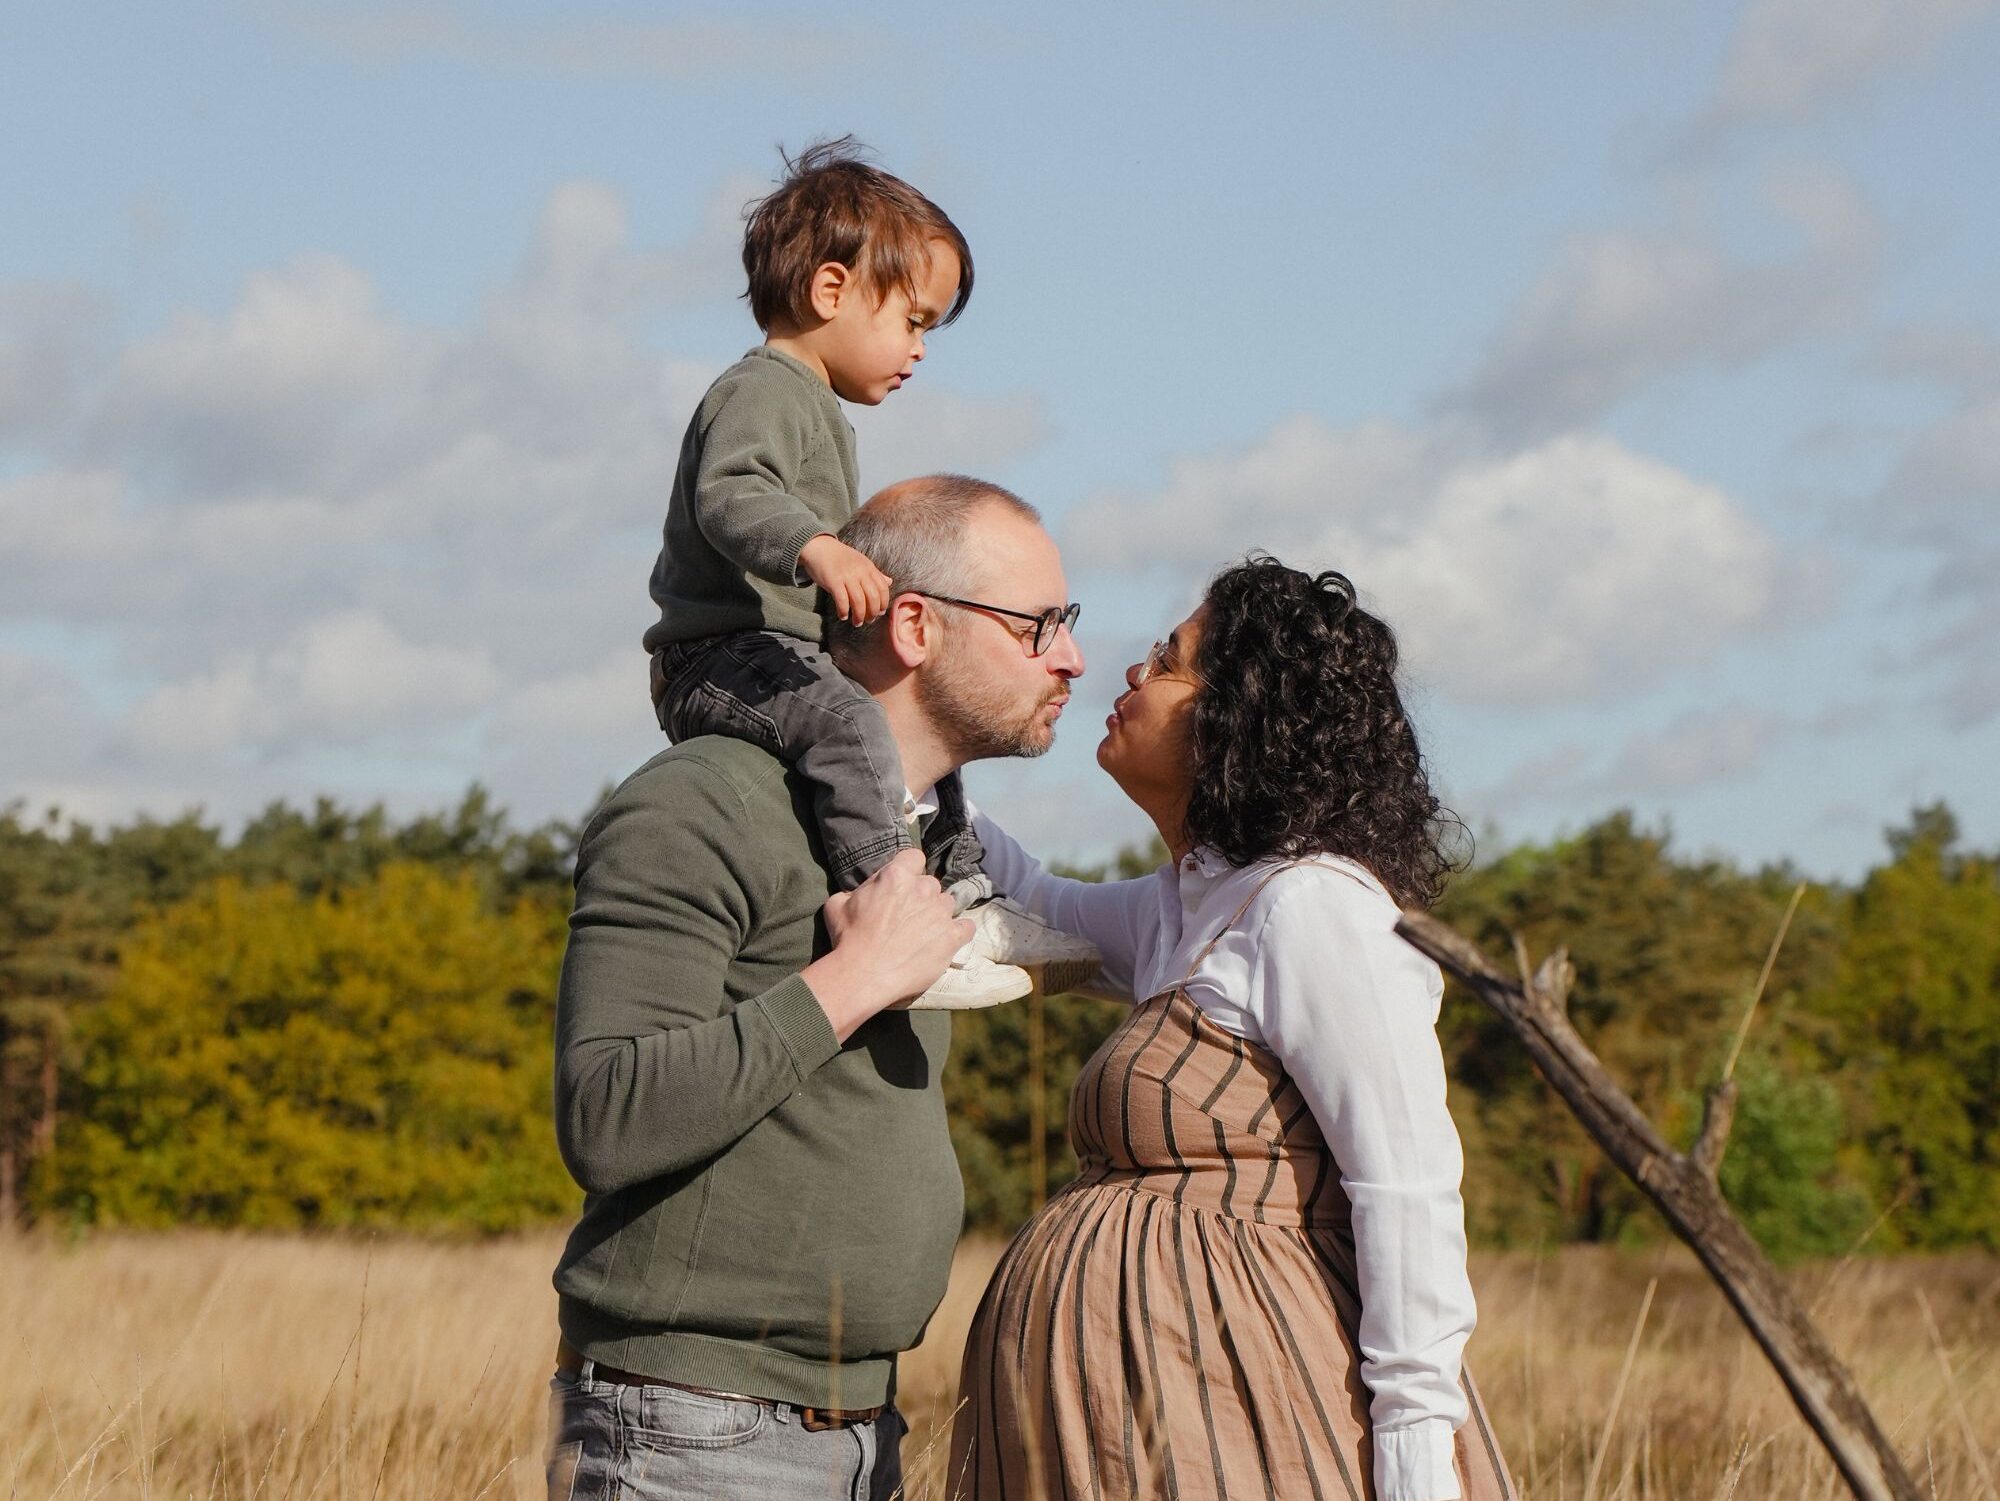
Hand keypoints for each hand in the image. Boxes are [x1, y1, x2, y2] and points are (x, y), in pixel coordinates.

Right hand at [799, 535, 893, 623]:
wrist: (819, 547)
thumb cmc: (840, 557)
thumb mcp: (861, 562)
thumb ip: (874, 574)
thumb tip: (889, 582)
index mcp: (869, 567)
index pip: (883, 588)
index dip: (884, 603)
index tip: (880, 612)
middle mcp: (860, 572)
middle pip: (873, 597)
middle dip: (872, 613)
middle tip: (869, 620)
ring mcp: (847, 576)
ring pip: (859, 601)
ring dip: (859, 616)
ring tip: (857, 622)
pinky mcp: (833, 581)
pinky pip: (842, 600)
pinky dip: (844, 611)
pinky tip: (843, 616)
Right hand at [802, 850, 972, 1039]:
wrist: (863, 974)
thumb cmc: (848, 939)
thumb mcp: (837, 904)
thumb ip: (855, 891)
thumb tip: (861, 893)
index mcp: (896, 876)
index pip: (914, 857)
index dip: (909, 870)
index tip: (903, 885)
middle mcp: (923, 889)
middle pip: (930, 883)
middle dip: (921, 896)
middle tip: (907, 916)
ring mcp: (940, 913)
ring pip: (947, 904)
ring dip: (937, 914)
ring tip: (923, 933)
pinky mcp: (951, 937)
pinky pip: (966, 927)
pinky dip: (959, 932)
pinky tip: (946, 940)